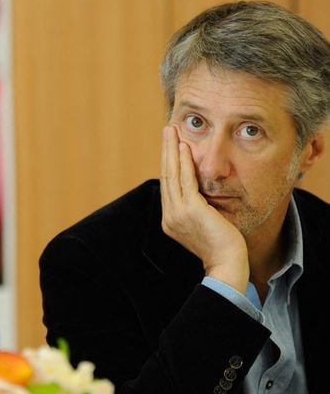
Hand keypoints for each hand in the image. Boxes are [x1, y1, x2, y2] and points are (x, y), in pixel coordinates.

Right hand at [160, 126, 248, 292]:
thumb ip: (196, 209)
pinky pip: (186, 180)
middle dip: (166, 150)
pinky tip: (185, 147)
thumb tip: (199, 193)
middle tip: (167, 129)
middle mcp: (170, 216)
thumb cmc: (221, 247)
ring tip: (172, 131)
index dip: (168, 162)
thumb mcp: (203, 225)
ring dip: (172, 150)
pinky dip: (184, 162)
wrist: (227, 264)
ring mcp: (177, 213)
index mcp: (170, 220)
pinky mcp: (190, 210)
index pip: (168, 185)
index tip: (170, 145)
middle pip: (165, 175)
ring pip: (172, 174)